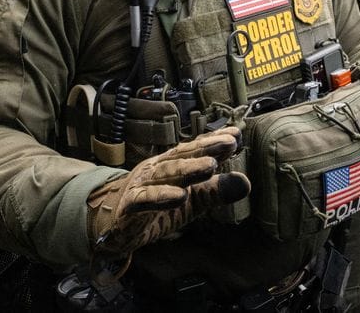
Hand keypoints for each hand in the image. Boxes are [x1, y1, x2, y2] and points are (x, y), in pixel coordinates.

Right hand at [87, 128, 249, 261]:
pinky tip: (179, 197)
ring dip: (187, 169)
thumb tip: (246, 182)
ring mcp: (141, 186)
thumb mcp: (191, 201)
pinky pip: (144, 200)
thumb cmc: (155, 206)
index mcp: (171, 165)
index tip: (237, 134)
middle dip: (205, 148)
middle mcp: (156, 169)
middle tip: (229, 143)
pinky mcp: (129, 207)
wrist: (114, 226)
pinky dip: (160, 198)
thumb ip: (215, 191)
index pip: (194, 150)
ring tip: (209, 166)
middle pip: (181, 156)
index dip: (214, 141)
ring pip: (165, 174)